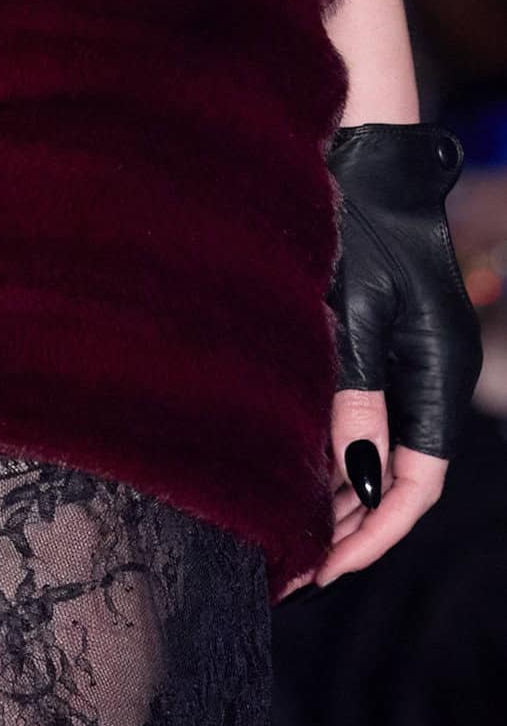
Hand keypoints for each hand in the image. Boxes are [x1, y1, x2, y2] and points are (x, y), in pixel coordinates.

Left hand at [280, 123, 481, 592]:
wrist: (361, 155)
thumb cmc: (355, 226)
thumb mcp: (350, 318)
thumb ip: (352, 401)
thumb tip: (350, 482)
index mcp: (437, 374)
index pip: (416, 487)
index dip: (371, 536)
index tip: (322, 570)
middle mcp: (433, 375)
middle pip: (400, 480)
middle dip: (351, 527)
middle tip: (291, 566)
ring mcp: (413, 360)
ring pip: (382, 455)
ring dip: (340, 496)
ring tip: (287, 534)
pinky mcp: (386, 344)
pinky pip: (368, 420)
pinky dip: (335, 453)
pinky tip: (293, 473)